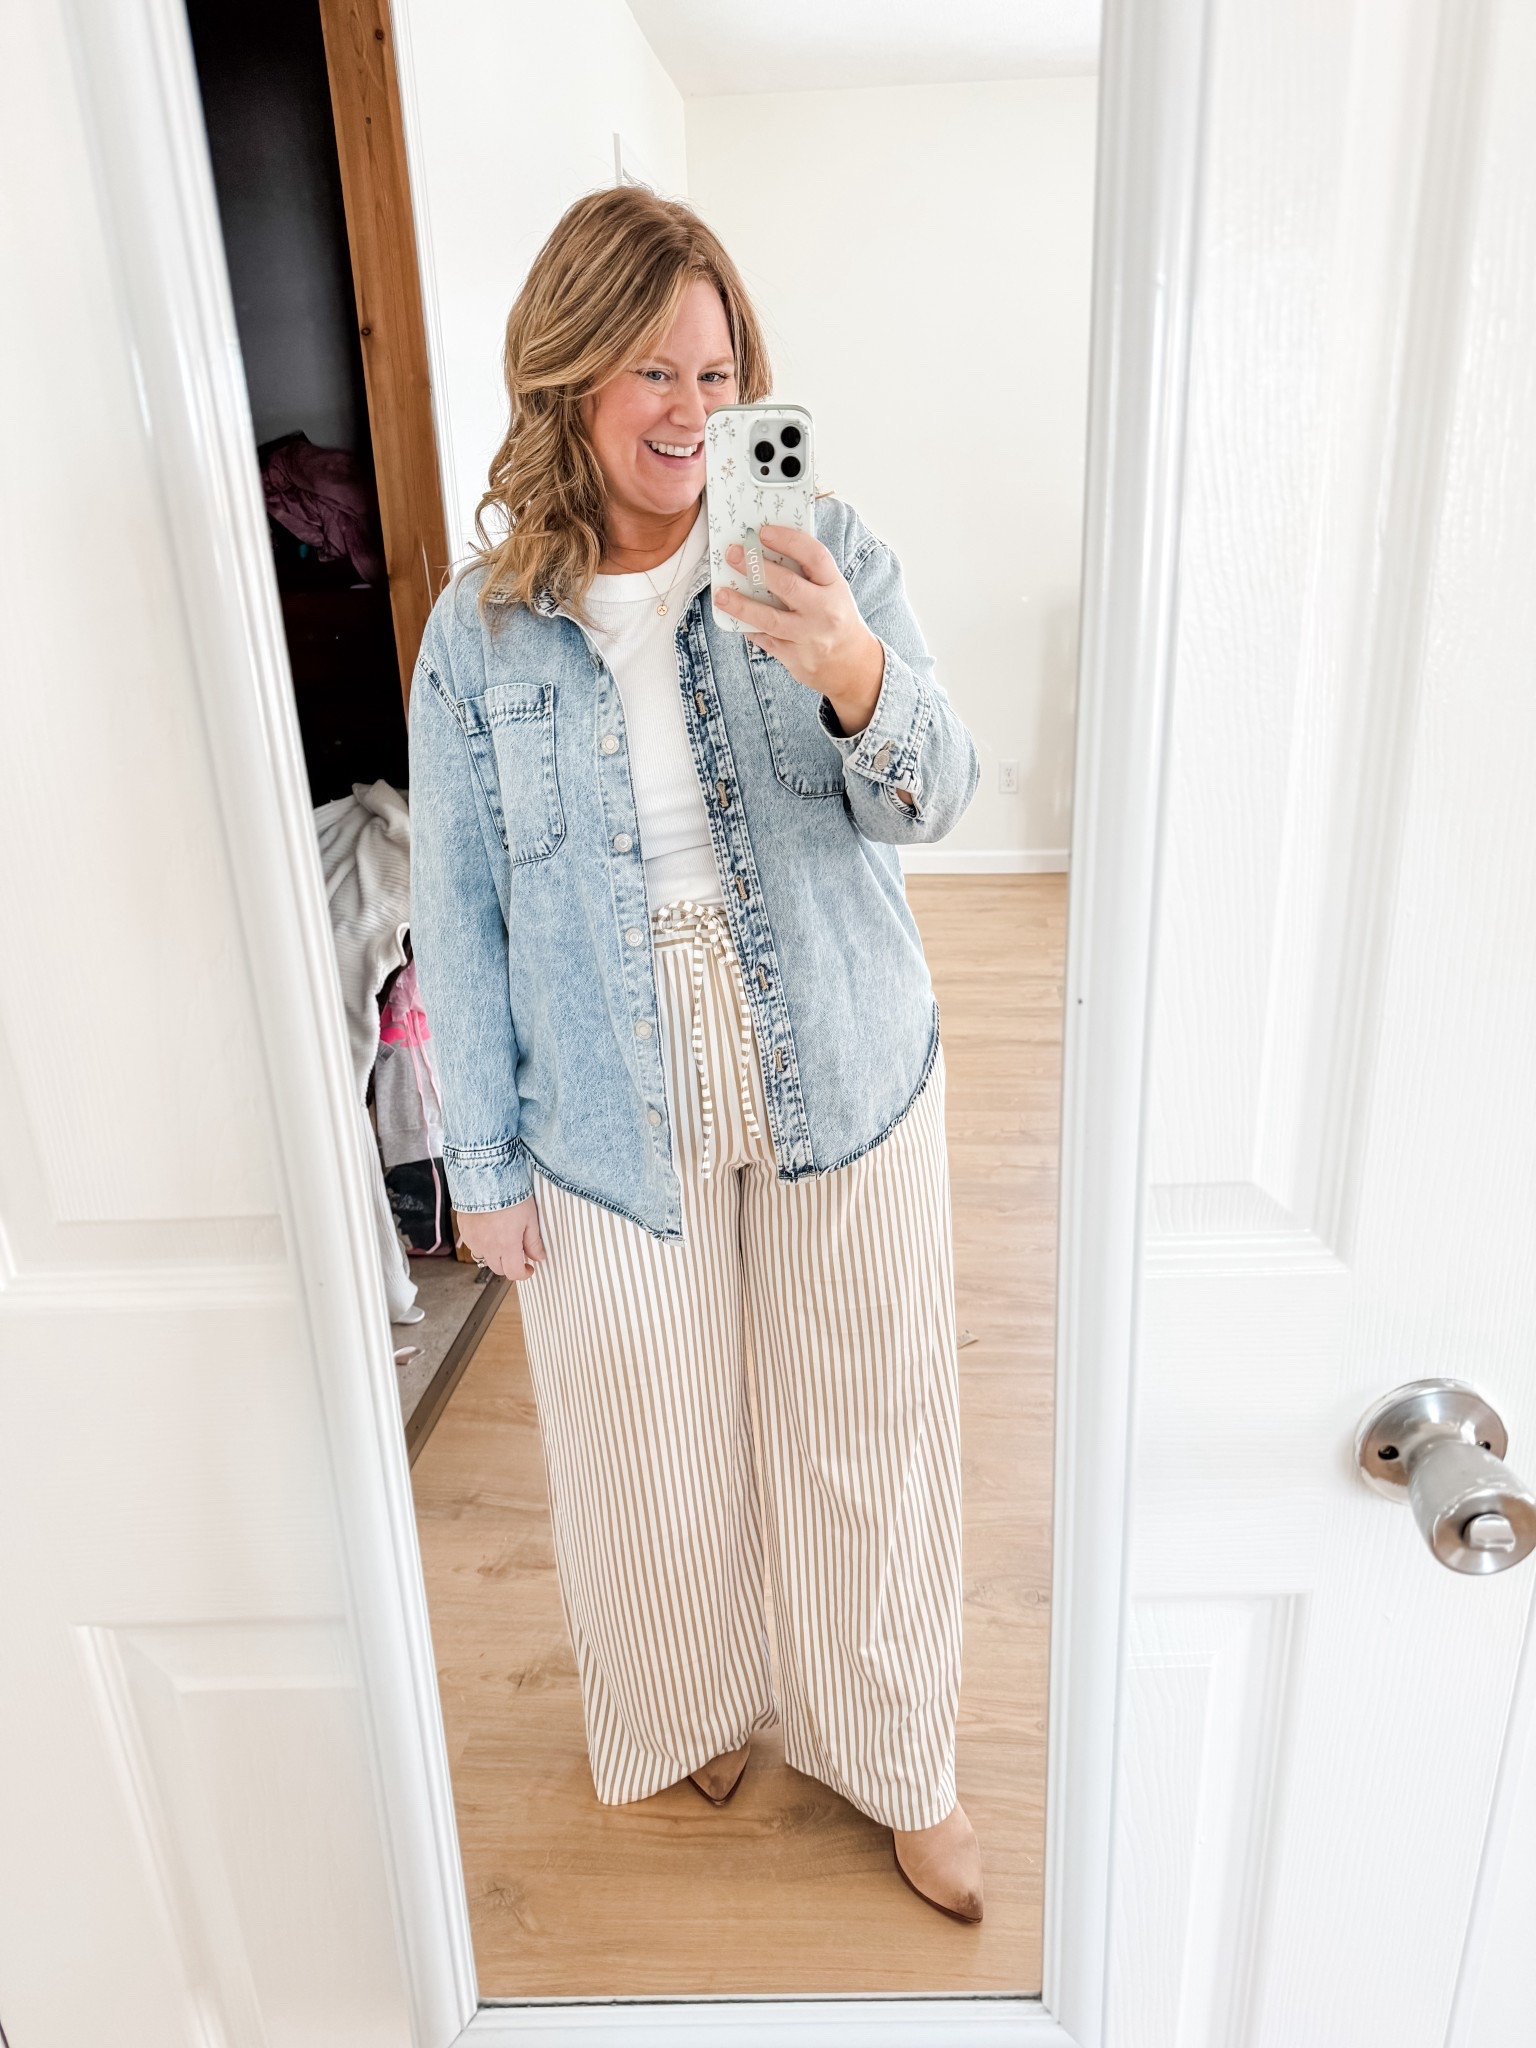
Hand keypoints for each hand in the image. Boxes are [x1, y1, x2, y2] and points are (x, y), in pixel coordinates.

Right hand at [457, 1196, 545, 1281]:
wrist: (485, 1176)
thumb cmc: (509, 1193)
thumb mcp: (530, 1217)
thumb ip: (534, 1241)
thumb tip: (539, 1257)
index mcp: (507, 1245)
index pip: (514, 1273)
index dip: (524, 1274)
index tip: (529, 1268)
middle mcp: (488, 1246)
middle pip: (498, 1269)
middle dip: (510, 1265)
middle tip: (518, 1253)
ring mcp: (474, 1239)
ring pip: (484, 1258)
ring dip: (494, 1256)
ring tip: (502, 1241)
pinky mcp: (464, 1231)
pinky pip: (472, 1246)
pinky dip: (481, 1244)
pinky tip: (489, 1232)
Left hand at [716, 524, 885, 734]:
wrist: (851, 665)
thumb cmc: (836, 618)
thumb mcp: (833, 591)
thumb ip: (808, 573)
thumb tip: (767, 550)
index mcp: (836, 587)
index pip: (815, 556)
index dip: (788, 540)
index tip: (763, 532)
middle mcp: (825, 611)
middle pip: (788, 585)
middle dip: (756, 568)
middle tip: (732, 554)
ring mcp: (810, 637)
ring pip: (769, 619)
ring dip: (741, 605)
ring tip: (720, 594)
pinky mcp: (795, 658)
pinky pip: (765, 640)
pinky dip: (748, 627)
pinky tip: (734, 617)